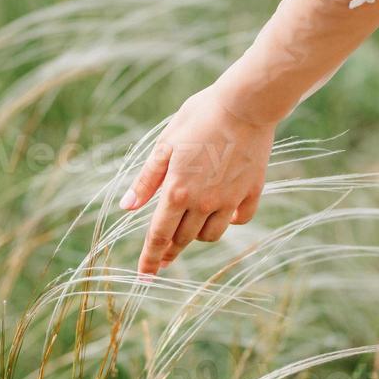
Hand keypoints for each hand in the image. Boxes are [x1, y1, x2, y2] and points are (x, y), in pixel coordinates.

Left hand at [122, 85, 274, 273]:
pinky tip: (223, 212)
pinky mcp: (252, 192)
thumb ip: (147, 179)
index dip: (150, 257)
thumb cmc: (201, 116)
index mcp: (177, 190)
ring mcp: (230, 199)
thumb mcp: (165, 144)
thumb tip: (127, 207)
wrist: (245, 104)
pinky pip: (239, 219)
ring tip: (190, 225)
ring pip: (211, 234)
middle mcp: (204, 202)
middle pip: (183, 239)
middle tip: (163, 258)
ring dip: (197, 234)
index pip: (159, 235)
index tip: (144, 274)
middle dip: (170, 250)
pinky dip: (229, 221)